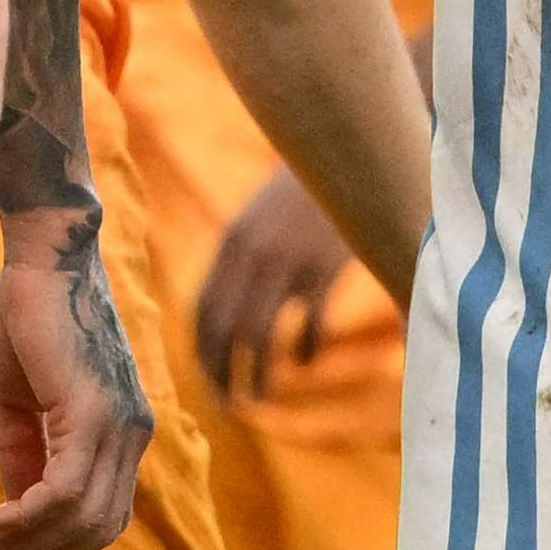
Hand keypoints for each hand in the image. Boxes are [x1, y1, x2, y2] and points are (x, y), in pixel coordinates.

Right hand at [0, 219, 151, 549]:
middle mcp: (133, 432)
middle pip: (99, 529)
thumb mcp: (27, 403)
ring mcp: (118, 421)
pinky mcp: (92, 408)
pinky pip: (66, 486)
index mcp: (124, 432)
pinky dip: (30, 515)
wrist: (41, 260)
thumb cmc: (31, 321)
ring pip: (83, 516)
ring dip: (30, 545)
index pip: (104, 516)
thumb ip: (28, 453)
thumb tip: (20, 509)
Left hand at [194, 165, 359, 400]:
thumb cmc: (306, 188)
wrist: (349, 145)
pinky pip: (309, 320)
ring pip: (260, 333)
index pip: (203, 309)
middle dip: (219, 371)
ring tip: (256, 397)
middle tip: (225, 404)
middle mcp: (252, 253)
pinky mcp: (326, 264)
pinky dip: (306, 346)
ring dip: (255, 372)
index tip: (206, 377)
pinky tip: (306, 360)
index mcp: (232, 241)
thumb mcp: (263, 217)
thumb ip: (244, 257)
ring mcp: (289, 260)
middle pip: (223, 328)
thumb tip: (226, 311)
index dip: (201, 349)